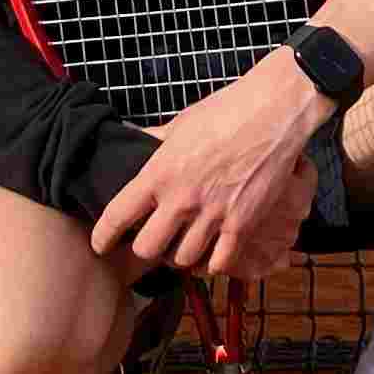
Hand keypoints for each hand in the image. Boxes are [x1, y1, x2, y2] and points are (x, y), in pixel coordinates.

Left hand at [85, 50, 324, 285]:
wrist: (273, 112)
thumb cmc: (226, 111)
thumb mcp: (180, 124)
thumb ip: (155, 141)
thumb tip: (137, 139)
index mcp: (159, 173)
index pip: (118, 216)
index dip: (103, 236)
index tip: (100, 244)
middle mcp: (181, 199)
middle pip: (147, 249)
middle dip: (145, 249)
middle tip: (150, 242)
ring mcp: (213, 215)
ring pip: (182, 259)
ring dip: (179, 255)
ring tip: (181, 246)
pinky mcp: (243, 224)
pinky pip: (219, 262)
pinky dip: (212, 262)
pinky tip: (211, 253)